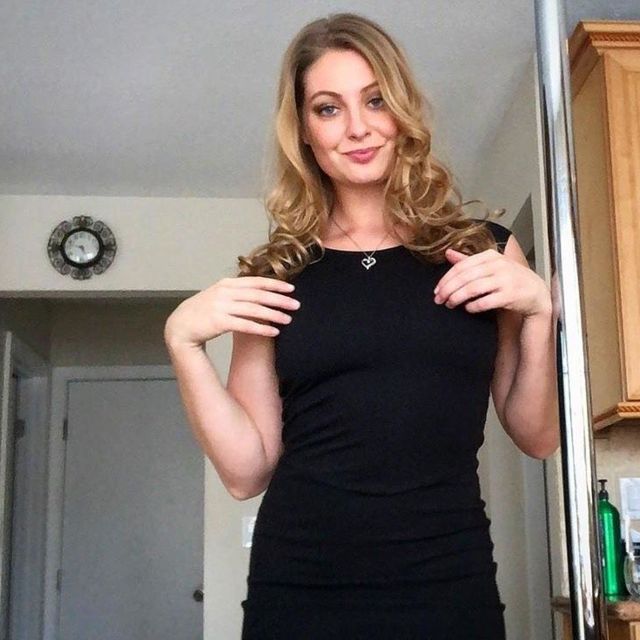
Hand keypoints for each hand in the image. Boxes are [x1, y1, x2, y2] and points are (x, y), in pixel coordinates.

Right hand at [164, 276, 299, 347]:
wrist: (180, 326)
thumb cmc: (201, 312)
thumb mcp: (218, 295)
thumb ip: (236, 292)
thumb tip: (259, 293)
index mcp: (227, 284)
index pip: (256, 282)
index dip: (275, 285)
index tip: (291, 289)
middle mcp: (225, 293)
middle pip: (258, 295)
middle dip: (279, 300)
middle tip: (296, 305)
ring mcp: (221, 306)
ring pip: (254, 310)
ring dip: (274, 314)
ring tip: (288, 319)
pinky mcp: (219, 322)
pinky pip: (245, 325)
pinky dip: (261, 328)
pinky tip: (274, 331)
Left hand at [433, 248, 551, 316]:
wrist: (536, 293)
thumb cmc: (510, 278)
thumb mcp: (491, 265)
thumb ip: (468, 260)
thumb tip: (447, 253)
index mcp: (490, 256)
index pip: (461, 266)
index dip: (446, 279)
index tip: (436, 290)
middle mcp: (498, 265)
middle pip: (465, 277)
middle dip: (448, 289)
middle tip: (439, 300)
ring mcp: (505, 280)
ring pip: (473, 289)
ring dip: (457, 298)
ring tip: (450, 304)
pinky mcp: (510, 295)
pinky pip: (485, 301)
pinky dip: (473, 306)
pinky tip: (467, 309)